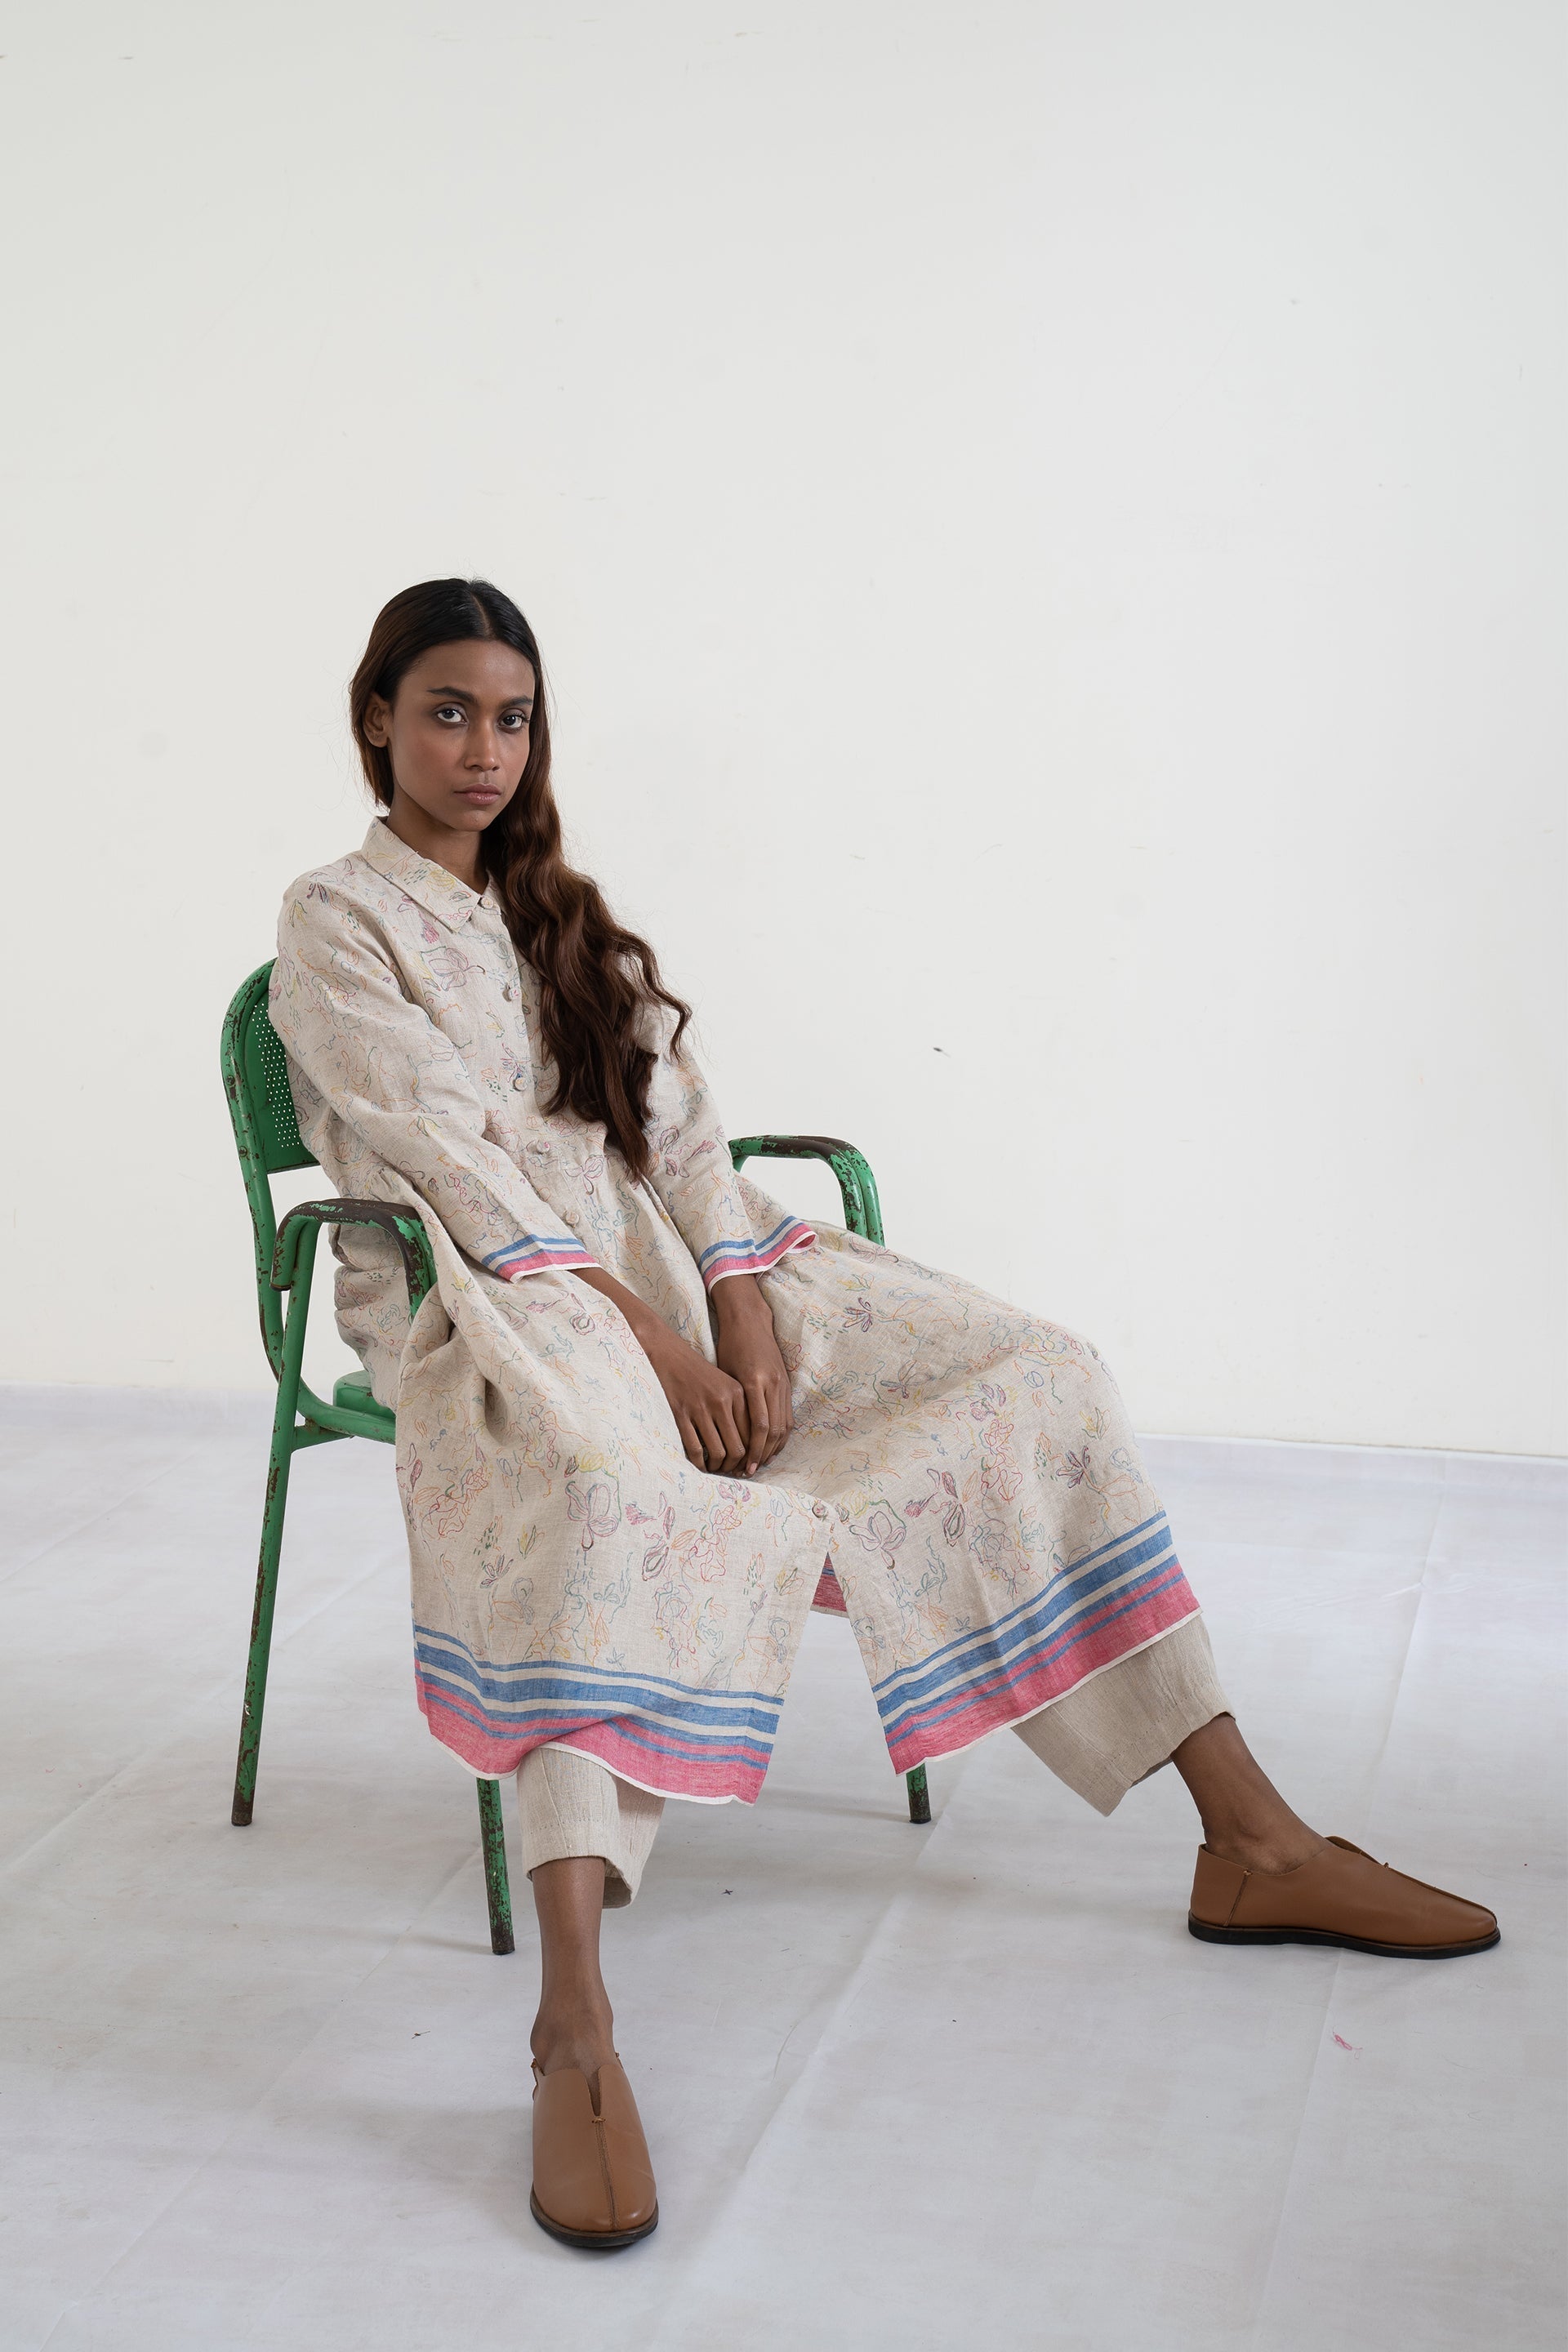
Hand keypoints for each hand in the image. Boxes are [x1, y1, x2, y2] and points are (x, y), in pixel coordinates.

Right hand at [568, 1265, 753, 1475]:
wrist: (665, 1352)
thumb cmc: (696, 1371)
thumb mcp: (722, 1383)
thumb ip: (736, 1408)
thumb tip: (745, 1445)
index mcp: (736, 1393)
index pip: (751, 1433)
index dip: (751, 1454)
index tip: (746, 1464)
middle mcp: (721, 1401)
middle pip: (738, 1447)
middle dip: (736, 1466)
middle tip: (731, 1472)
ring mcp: (700, 1408)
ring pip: (718, 1452)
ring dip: (718, 1467)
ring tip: (715, 1469)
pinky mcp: (680, 1413)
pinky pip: (694, 1449)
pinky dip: (699, 1463)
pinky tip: (700, 1465)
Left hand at [711, 1274, 792, 1474]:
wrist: (750, 1322)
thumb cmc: (730, 1347)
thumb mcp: (724, 1374)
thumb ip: (729, 1403)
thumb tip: (721, 1436)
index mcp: (754, 1382)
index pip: (758, 1425)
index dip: (753, 1450)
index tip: (744, 1466)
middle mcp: (772, 1385)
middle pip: (774, 1430)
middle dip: (763, 1454)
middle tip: (751, 1471)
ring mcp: (782, 1385)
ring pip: (784, 1426)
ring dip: (774, 1449)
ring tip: (761, 1464)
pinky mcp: (787, 1385)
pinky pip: (788, 1417)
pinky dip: (782, 1436)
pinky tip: (772, 1448)